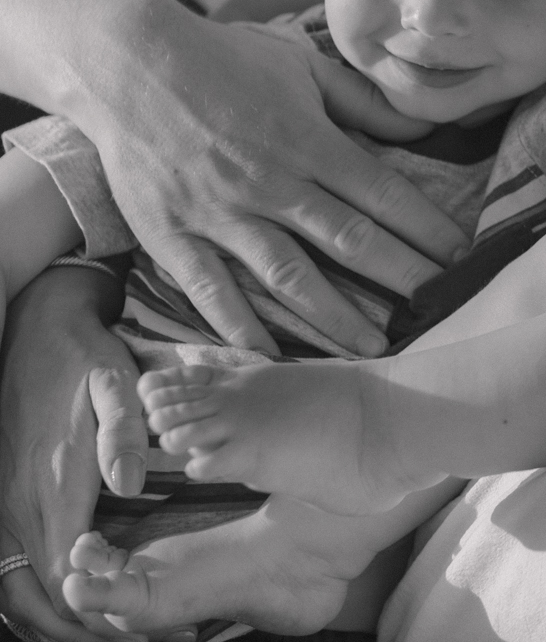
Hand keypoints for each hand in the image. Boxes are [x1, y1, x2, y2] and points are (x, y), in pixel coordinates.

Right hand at [0, 269, 148, 640]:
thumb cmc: (87, 362)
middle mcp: (19, 502)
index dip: (96, 609)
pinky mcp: (1, 497)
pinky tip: (58, 604)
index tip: (133, 629)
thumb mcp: (115, 386)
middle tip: (118, 641)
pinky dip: (25, 592)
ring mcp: (3, 503)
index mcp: (54, 484)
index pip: (65, 572)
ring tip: (93, 635)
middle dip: (70, 628)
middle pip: (31, 595)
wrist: (40, 334)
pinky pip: (4, 562)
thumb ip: (122, 434)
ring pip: (9, 585)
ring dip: (46, 618)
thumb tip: (127, 484)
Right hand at [84, 7, 465, 355]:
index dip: (427, 227)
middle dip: (402, 278)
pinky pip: (210, 290)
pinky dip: (239, 327)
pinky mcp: (172, 234)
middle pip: (350, 240)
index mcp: (309, 142)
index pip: (384, 193)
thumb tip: (427, 123)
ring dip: (335, 317)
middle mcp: (271, 183)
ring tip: (374, 348)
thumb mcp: (303, 65)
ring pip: (288, 276)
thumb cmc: (223, 58)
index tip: (462, 256)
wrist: (125, 60)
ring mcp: (220, 213)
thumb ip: (364, 102)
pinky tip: (269, 358)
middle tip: (441, 311)